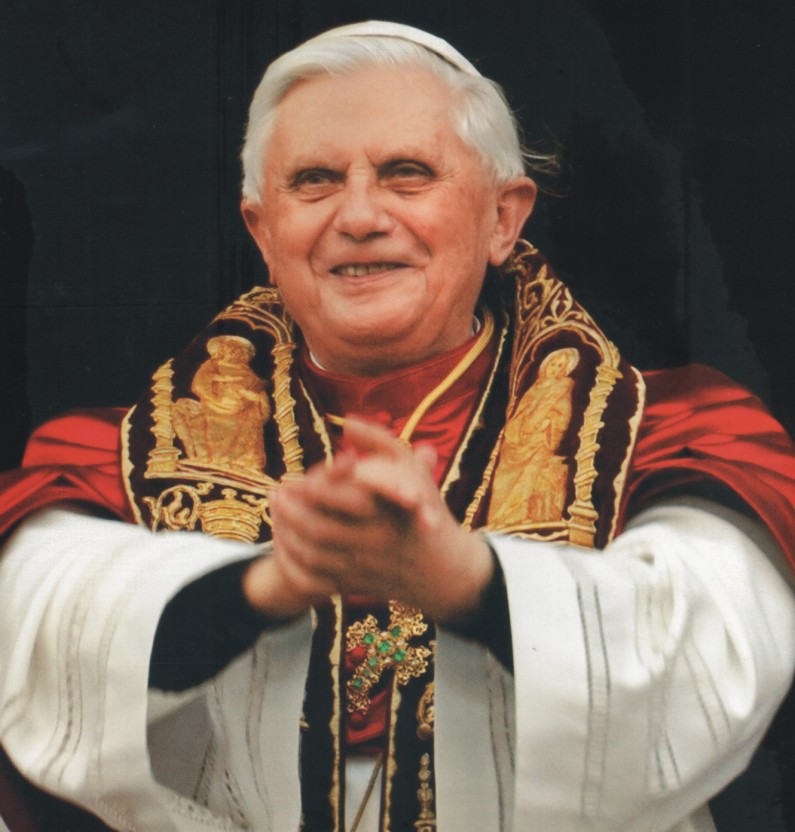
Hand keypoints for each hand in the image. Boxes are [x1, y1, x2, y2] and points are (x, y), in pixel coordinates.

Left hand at [243, 417, 493, 622]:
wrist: (441, 568)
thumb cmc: (423, 506)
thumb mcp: (410, 468)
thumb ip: (380, 442)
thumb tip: (348, 422)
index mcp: (388, 509)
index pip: (336, 498)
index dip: (307, 488)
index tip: (291, 478)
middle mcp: (376, 541)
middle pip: (318, 529)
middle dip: (290, 512)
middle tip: (274, 494)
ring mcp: (365, 567)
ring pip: (313, 555)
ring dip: (287, 535)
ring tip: (275, 514)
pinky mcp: (356, 586)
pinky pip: (316, 580)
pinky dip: (296, 564)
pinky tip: (285, 545)